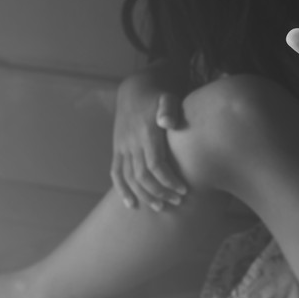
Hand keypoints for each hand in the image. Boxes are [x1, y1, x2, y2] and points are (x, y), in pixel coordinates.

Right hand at [111, 78, 187, 210]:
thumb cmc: (158, 97)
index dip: (168, 180)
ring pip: (129, 178)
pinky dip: (122, 190)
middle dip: (160, 192)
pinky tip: (131, 204)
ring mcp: (122, 147)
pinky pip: (115, 173)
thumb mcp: (167, 98)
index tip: (183, 190)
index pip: (155, 164)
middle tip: (176, 202)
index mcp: (146, 133)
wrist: (134, 90)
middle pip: (143, 175)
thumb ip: (169, 109)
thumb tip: (167, 122)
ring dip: (143, 195)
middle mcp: (131, 142)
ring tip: (160, 207)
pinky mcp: (117, 150)